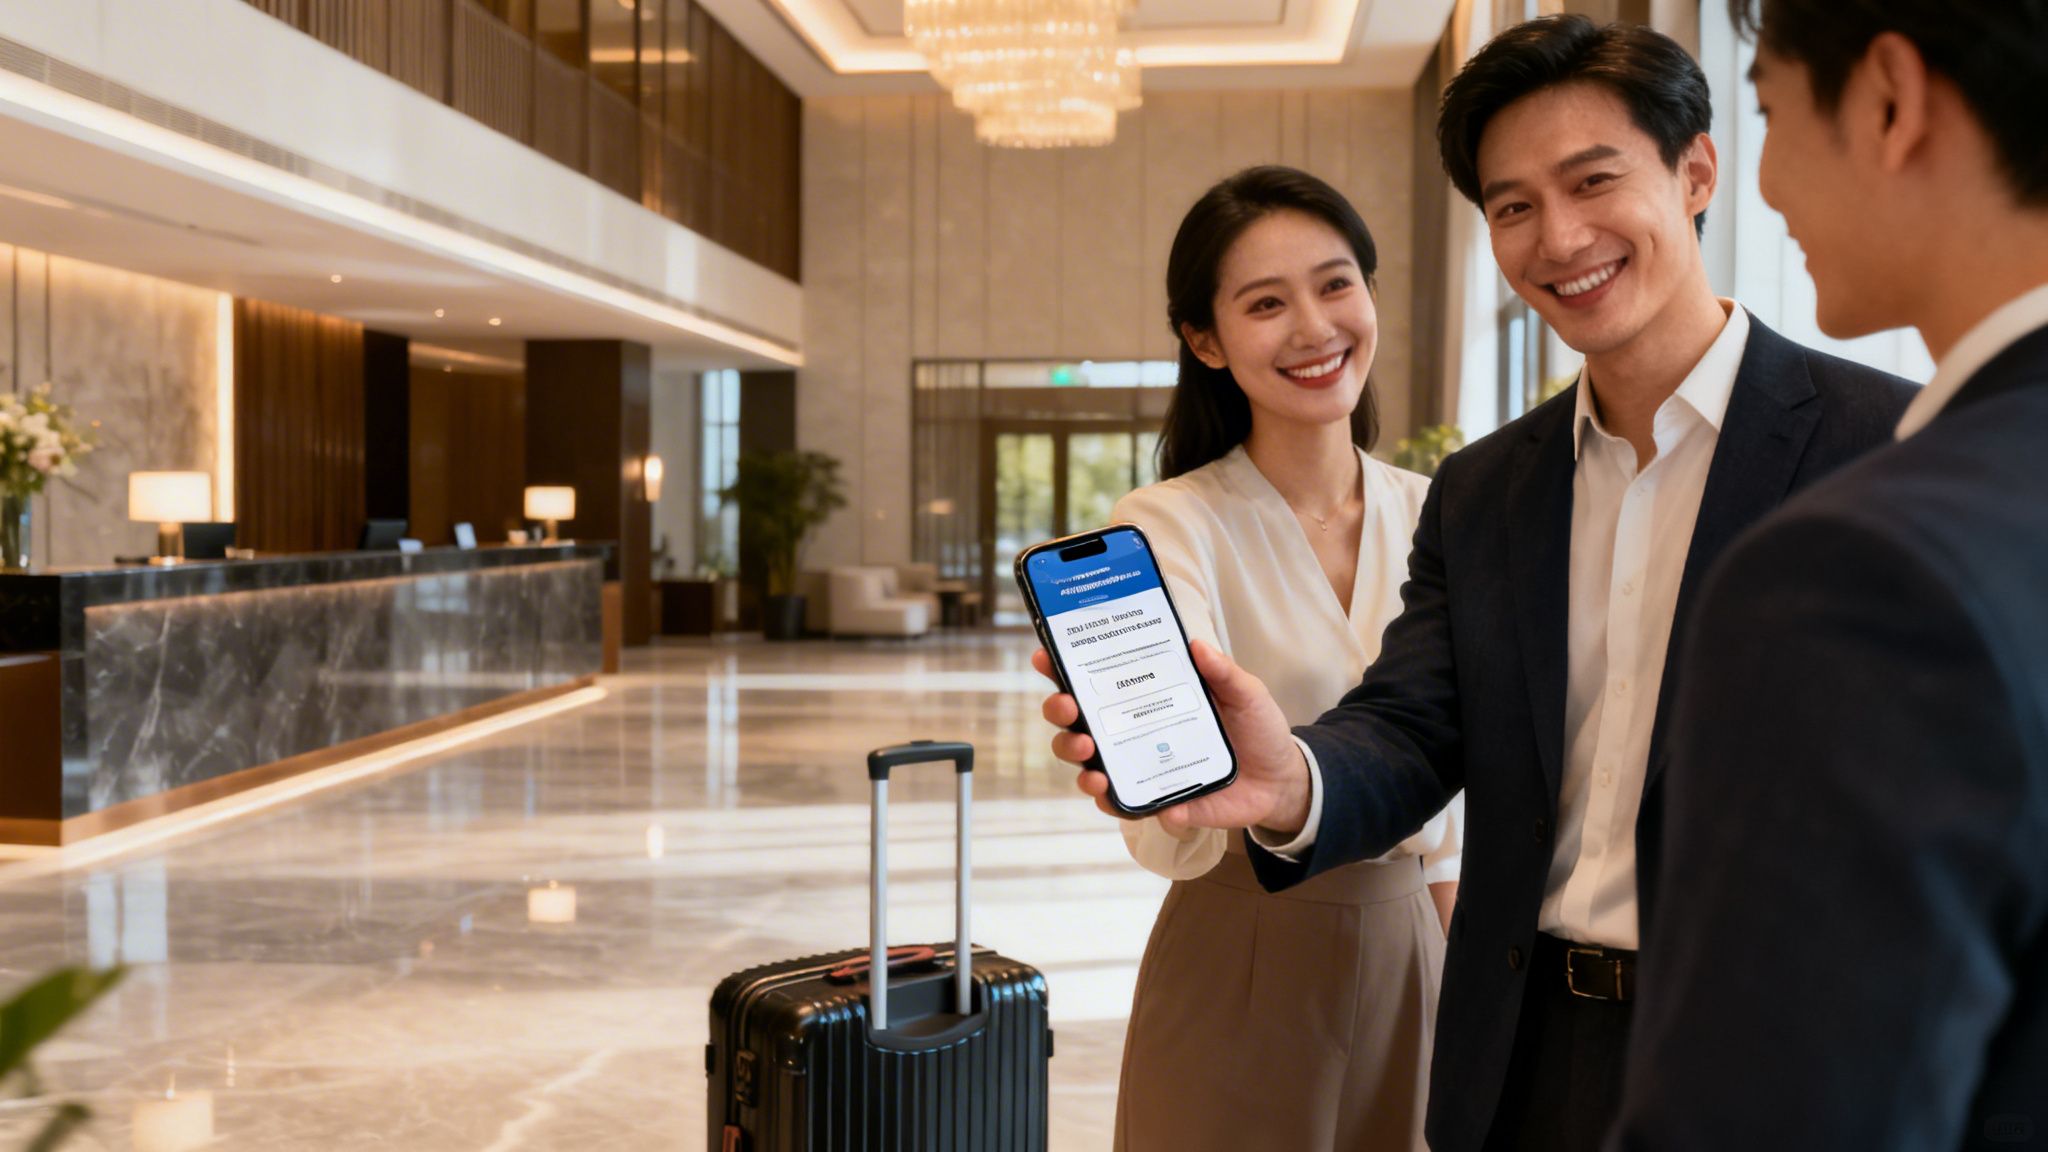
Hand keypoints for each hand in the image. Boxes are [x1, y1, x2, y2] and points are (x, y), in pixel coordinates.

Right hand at [1032, 641, 1311, 837]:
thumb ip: (1223, 671)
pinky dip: (1131, 807)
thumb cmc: (1255, 728)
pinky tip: (1148, 803)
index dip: (1062, 669)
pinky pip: (1130, 808)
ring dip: (1081, 768)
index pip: (1094, 682)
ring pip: (1089, 770)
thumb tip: (1198, 646)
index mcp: (1145, 698)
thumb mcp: (1246, 692)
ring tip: (1093, 766)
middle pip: (1075, 725)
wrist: (1281, 779)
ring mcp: (1140, 769)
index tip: (1046, 656)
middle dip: (1060, 716)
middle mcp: (1132, 734)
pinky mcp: (1159, 803)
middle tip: (1070, 710)